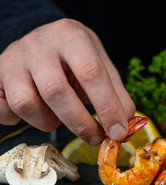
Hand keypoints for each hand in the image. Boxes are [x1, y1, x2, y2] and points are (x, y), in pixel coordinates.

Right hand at [0, 18, 134, 143]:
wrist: (43, 42)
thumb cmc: (75, 58)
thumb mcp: (100, 65)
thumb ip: (116, 95)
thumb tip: (125, 127)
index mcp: (71, 36)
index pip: (91, 73)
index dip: (107, 107)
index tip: (118, 132)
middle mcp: (38, 44)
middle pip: (56, 91)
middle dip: (80, 123)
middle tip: (95, 138)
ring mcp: (13, 60)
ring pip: (26, 103)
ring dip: (48, 122)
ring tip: (59, 116)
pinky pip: (4, 110)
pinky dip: (19, 121)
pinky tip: (35, 112)